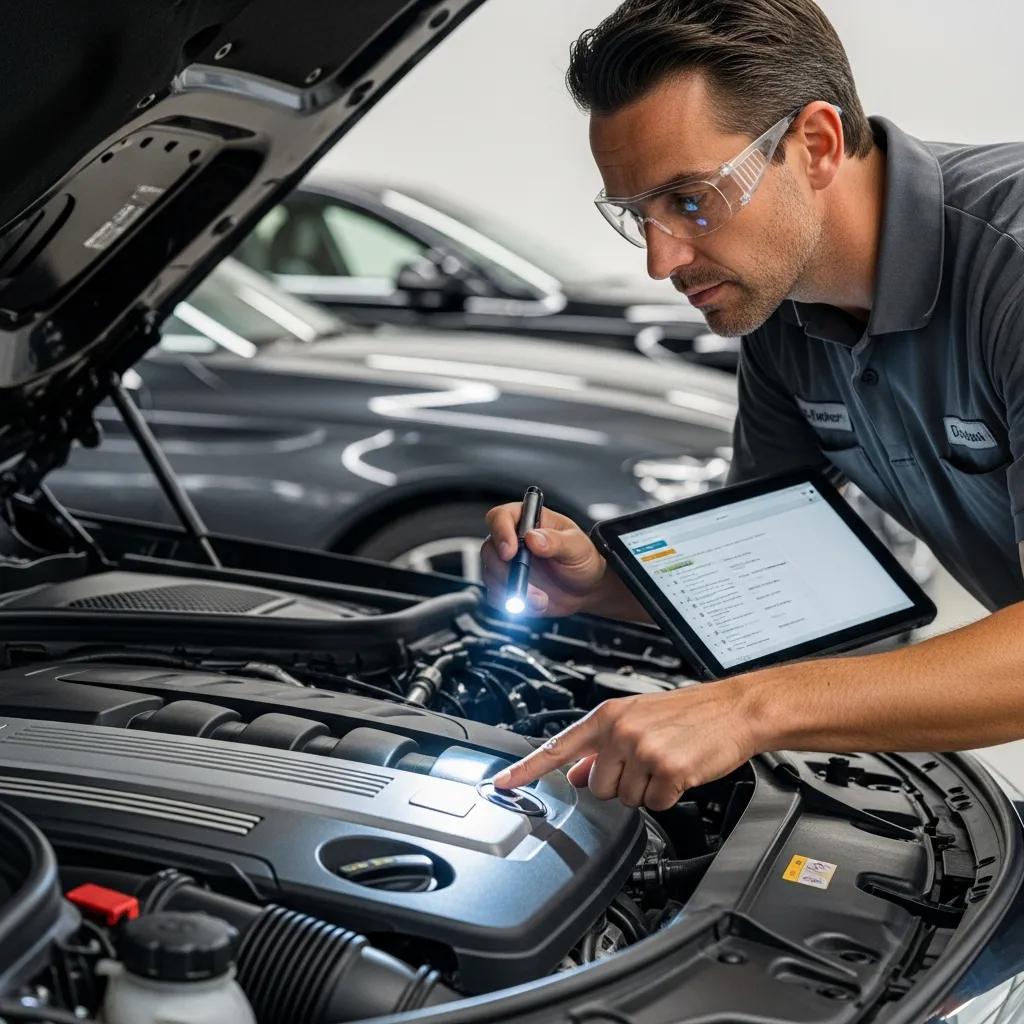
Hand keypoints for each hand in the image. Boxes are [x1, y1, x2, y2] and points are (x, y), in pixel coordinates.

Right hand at [480, 503, 613, 616]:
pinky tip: (535, 604)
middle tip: (526, 584)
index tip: (510, 552)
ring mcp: (507, 564)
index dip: (500, 532)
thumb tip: (533, 538)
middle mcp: (512, 539)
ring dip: (514, 591)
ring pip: (491, 575)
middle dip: (507, 571)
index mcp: (528, 519)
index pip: (500, 517)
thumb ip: (555, 541)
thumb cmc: (582, 558)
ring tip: (540, 599)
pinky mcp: (506, 586)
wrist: (585, 588)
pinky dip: (512, 604)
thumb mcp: (577, 546)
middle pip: (490, 549)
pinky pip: (496, 595)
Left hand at [492, 681, 758, 809]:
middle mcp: (620, 731)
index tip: (501, 784)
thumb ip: (603, 746)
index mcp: (608, 715)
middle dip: (622, 783)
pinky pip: (656, 803)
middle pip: (599, 787)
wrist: (734, 709)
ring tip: (667, 763)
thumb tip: (579, 773)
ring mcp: (643, 750)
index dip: (526, 769)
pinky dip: (669, 796)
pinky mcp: (667, 770)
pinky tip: (681, 772)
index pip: (557, 746)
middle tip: (648, 762)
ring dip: (647, 790)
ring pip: (627, 799)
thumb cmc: (689, 713)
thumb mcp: (637, 719)